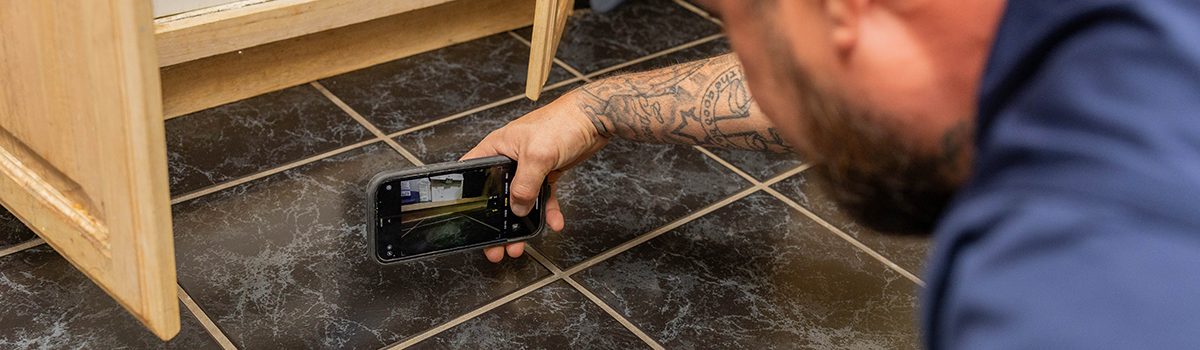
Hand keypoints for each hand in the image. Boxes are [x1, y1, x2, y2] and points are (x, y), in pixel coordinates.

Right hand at [460, 90, 608, 261]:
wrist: (594, 118)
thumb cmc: (562, 122)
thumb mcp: (538, 155)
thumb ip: (525, 185)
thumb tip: (518, 208)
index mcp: (497, 147)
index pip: (472, 172)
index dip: (468, 196)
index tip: (469, 219)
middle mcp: (509, 158)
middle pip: (497, 194)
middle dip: (497, 222)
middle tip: (496, 245)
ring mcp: (528, 167)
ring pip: (521, 200)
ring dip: (522, 223)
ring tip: (520, 243)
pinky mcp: (546, 172)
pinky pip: (543, 197)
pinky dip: (547, 211)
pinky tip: (554, 222)